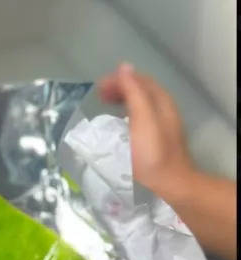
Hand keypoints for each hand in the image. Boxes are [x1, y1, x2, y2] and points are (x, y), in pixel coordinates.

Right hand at [96, 63, 193, 199]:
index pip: (138, 79)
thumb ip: (134, 92)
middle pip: (141, 88)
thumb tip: (124, 68)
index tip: (98, 88)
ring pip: (141, 101)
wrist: (170, 181)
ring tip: (106, 104)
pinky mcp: (158, 135)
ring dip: (122, 98)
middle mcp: (163, 107)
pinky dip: (127, 111)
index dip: (118, 79)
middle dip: (119, 86)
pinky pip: (141, 113)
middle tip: (99, 95)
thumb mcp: (142, 119)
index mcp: (160, 101)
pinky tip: (119, 121)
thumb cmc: (152, 153)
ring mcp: (162, 121)